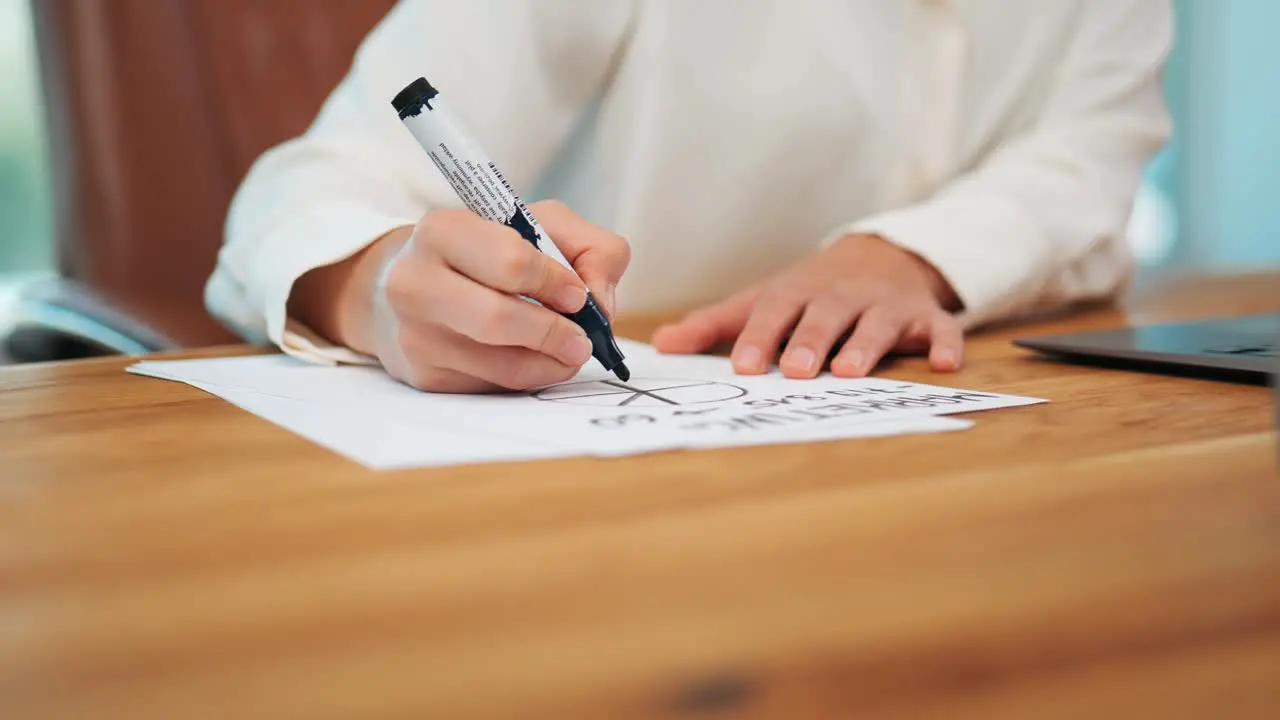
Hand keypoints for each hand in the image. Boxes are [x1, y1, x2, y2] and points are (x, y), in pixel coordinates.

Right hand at [290, 200, 629, 391]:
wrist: (414, 288)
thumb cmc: (487, 253)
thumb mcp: (540, 225)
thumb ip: (591, 248)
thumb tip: (602, 305)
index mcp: (443, 230)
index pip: (510, 262)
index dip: (556, 282)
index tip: (578, 294)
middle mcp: (417, 282)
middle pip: (499, 319)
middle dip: (556, 332)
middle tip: (582, 339)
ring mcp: (416, 334)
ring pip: (503, 365)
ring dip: (552, 364)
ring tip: (568, 352)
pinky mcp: (426, 376)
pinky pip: (494, 388)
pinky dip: (530, 378)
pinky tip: (535, 360)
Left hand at [651, 234, 962, 377]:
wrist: (881, 255)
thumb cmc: (810, 291)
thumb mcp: (764, 300)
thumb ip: (715, 326)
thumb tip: (661, 345)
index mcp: (798, 293)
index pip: (773, 312)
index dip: (759, 338)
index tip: (744, 365)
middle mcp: (840, 296)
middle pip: (823, 316)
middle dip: (809, 341)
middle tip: (794, 371)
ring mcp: (884, 305)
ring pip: (875, 323)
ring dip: (864, 346)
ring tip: (849, 372)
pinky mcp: (925, 317)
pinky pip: (940, 329)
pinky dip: (944, 344)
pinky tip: (943, 363)